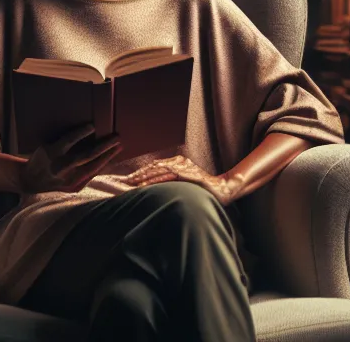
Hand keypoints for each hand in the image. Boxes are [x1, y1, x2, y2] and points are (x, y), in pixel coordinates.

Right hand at [18, 124, 121, 194]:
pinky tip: (110, 157)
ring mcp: (68, 180)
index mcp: (51, 153)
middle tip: (116, 137)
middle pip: (86, 156)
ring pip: (92, 167)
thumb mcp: (46, 145)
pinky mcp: (73, 188)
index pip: (68, 141)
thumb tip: (87, 128)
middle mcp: (60, 168)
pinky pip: (91, 174)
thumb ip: (63, 139)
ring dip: (107, 156)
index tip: (92, 125)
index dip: (80, 133)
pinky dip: (101, 165)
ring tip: (118, 146)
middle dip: (104, 146)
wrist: (32, 182)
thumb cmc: (41, 158)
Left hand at [123, 155, 243, 205]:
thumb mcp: (187, 183)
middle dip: (139, 174)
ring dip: (143, 177)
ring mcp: (183, 167)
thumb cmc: (206, 188)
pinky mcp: (186, 174)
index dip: (143, 172)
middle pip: (155, 166)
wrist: (224, 189)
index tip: (131, 179)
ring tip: (131, 183)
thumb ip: (174, 182)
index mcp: (180, 162)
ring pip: (158, 170)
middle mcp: (180, 162)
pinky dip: (153, 181)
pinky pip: (165, 176)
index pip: (157, 166)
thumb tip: (157, 188)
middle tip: (125, 181)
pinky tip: (144, 186)